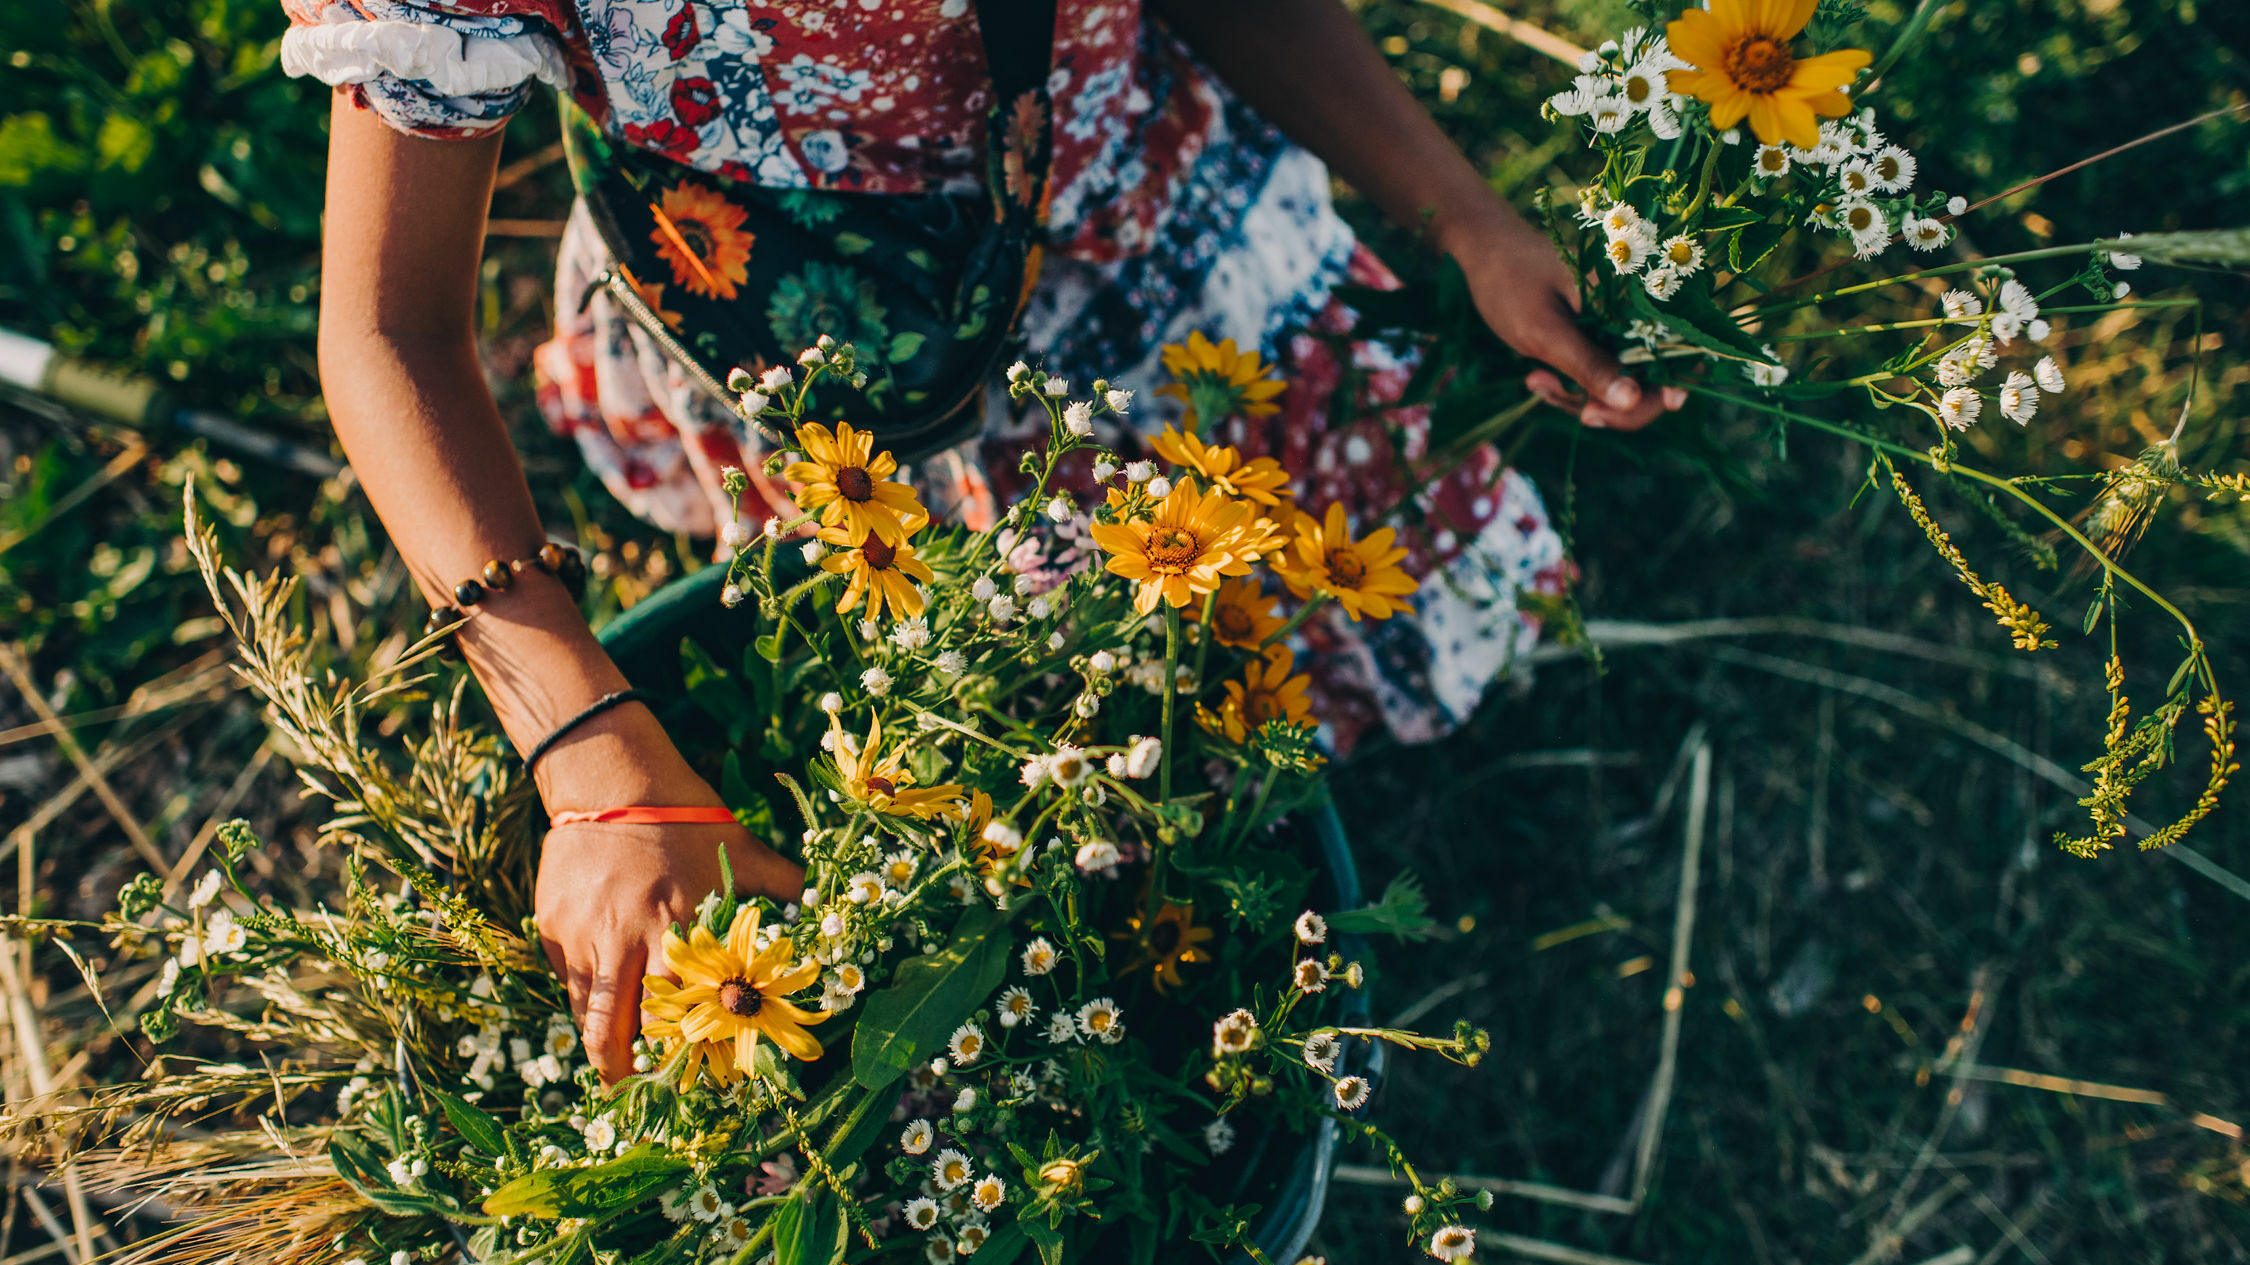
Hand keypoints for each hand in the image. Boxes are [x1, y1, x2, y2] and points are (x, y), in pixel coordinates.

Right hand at [532, 710, 803, 1081]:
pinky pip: (568, 977)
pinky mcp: (552, 927)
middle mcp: (623, 940)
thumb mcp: (743, 850)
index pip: (678, 1010)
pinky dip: (585, 995)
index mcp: (675, 927)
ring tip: (616, 1068)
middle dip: (625, 1071)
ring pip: (586, 1011)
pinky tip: (602, 1001)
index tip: (696, 1076)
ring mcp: (581, 936)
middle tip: (638, 1094)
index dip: (683, 1050)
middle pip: (616, 1030)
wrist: (610, 779)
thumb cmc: (688, 817)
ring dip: (601, 1043)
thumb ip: (783, 889)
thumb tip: (826, 914)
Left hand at [1442, 204, 1685, 430]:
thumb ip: (1589, 365)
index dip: (1664, 392)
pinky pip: (1596, 378)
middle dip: (1607, 403)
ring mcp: (1616, 328)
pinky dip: (1570, 388)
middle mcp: (1635, 314)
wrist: (1485, 252)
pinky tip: (1537, 376)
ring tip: (1536, 380)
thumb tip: (1632, 400)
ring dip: (1578, 398)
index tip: (1617, 411)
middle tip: (1563, 403)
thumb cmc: (1511, 282)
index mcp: (1636, 300)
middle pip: (1649, 380)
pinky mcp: (1596, 338)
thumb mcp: (1545, 331)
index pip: (1677, 354)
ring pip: (1618, 386)